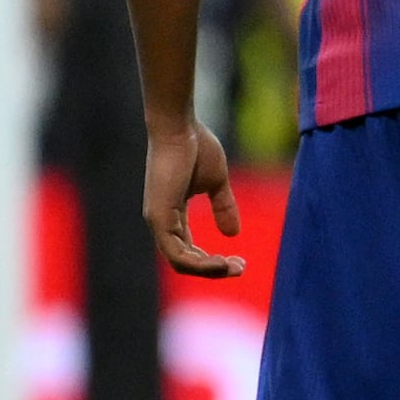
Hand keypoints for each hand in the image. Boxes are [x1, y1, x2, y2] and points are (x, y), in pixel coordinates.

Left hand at [143, 115, 244, 280]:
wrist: (179, 128)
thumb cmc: (196, 147)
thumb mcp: (217, 183)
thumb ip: (223, 207)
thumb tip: (233, 234)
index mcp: (173, 214)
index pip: (188, 249)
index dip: (213, 261)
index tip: (240, 260)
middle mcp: (162, 222)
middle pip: (184, 261)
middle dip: (214, 270)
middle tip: (240, 268)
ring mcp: (158, 221)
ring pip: (180, 262)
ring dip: (209, 270)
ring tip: (234, 268)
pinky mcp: (159, 217)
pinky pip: (177, 253)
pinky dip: (199, 263)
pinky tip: (221, 262)